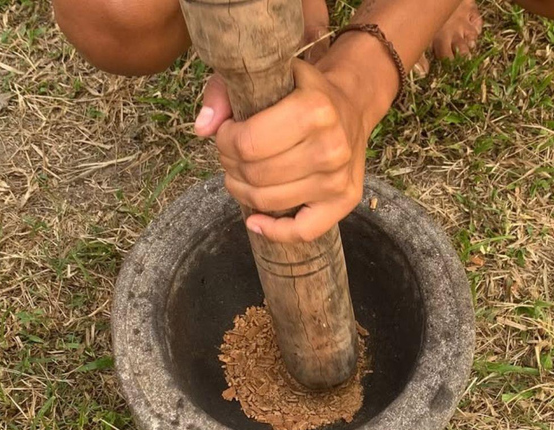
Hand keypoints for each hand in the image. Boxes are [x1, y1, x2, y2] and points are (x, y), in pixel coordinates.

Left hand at [193, 59, 368, 242]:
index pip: (247, 143)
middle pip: (255, 174)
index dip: (224, 141)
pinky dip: (273, 231)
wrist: (350, 106)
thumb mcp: (264, 74)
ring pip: (269, 201)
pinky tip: (255, 220)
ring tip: (241, 174)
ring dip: (243, 191)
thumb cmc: (300, 92)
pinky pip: (302, 231)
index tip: (227, 131)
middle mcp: (331, 147)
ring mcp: (338, 178)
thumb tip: (202, 129)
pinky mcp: (344, 201)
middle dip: (230, 164)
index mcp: (315, 110)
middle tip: (231, 154)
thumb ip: (224, 92)